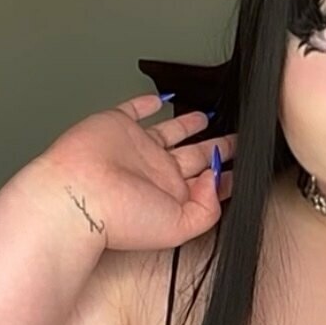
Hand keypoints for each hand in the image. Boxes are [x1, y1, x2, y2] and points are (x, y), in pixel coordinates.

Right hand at [28, 93, 235, 252]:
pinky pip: (135, 110)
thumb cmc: (122, 217)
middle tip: (236, 140)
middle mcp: (156, 173)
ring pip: (171, 132)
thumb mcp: (181, 225)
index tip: (245, 168)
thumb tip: (218, 180)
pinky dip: (147, 103)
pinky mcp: (118, 125)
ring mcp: (138, 148)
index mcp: (172, 196)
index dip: (226, 175)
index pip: (207, 184)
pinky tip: (161, 99)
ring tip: (207, 117)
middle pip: (196, 156)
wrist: (80, 194)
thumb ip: (207, 207)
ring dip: (189, 124)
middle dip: (217, 148)